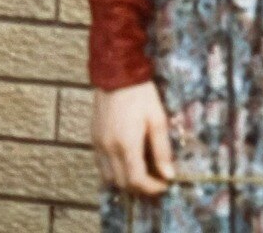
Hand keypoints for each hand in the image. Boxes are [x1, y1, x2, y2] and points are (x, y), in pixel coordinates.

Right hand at [92, 80, 174, 195]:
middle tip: (156, 181)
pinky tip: (126, 161)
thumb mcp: (158, 119)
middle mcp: (108, 150)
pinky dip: (114, 171)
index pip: (136, 181)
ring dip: (125, 181)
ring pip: (109, 178)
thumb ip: (162, 149)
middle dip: (140, 188)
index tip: (165, 184)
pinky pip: (101, 165)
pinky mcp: (93, 138)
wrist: (116, 73)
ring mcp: (98, 145)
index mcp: (126, 145)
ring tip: (143, 172)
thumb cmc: (141, 94)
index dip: (151, 188)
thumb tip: (168, 175)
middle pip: (122, 184)